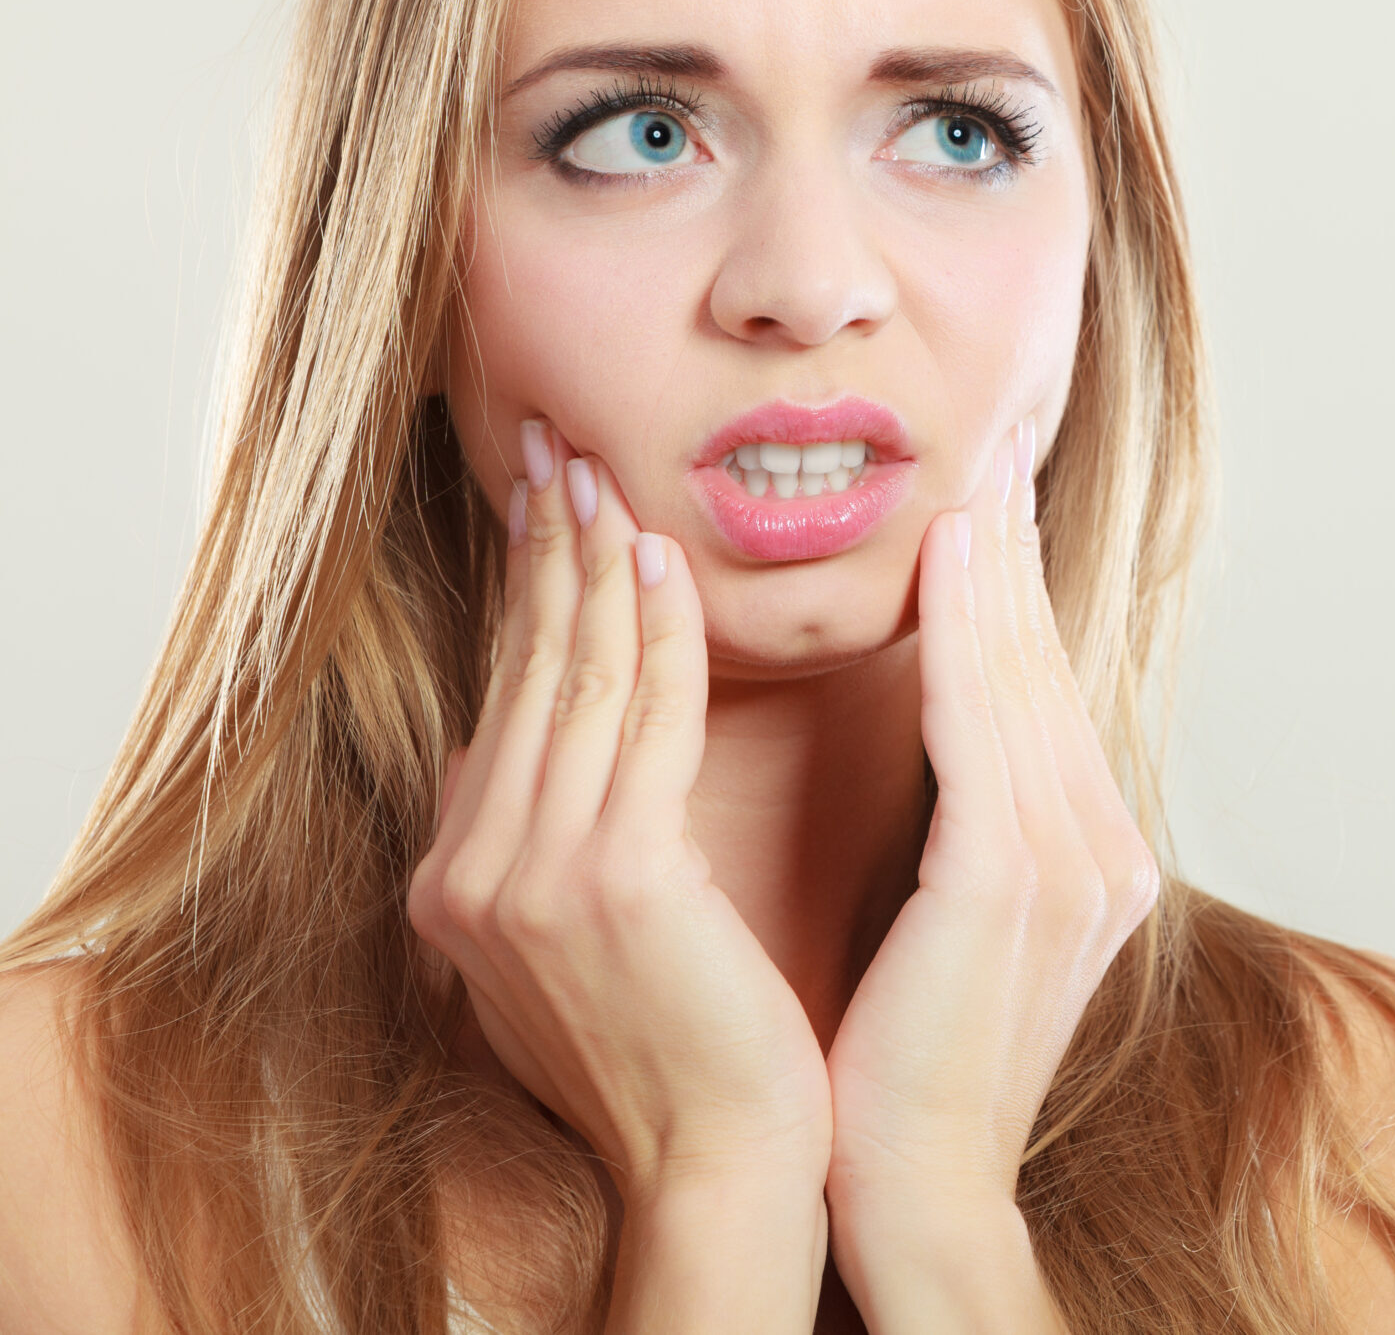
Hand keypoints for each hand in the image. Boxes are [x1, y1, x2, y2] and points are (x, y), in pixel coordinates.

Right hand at [408, 422, 832, 1208]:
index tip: (541, 506)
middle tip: (557, 448)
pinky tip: (662, 559)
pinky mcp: (611, 880)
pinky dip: (652, 632)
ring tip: (602, 475)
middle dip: (542, 550)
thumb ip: (530, 842)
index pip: (502, 699)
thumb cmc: (671, 1044)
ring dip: (591, 565)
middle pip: (522, 672)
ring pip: (573, 680)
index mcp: (461, 878)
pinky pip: (640, 722)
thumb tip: (501, 747)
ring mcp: (529, 876)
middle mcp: (472, 870)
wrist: (719, 1161)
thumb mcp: (565, 941)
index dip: (520, 594)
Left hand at [824, 418, 1157, 1247]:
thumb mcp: (954, 917)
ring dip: (993, 563)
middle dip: (1018, 550)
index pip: (1045, 688)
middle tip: (992, 446)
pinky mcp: (1009, 879)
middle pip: (1047, 661)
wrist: (911, 1183)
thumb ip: (972, 819)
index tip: (988, 502)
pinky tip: (948, 554)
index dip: (1020, 587)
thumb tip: (947, 737)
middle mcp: (1100, 842)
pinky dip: (966, 629)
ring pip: (1021, 674)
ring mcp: (1069, 861)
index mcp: (1088, 850)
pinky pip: (983, 722)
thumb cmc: (908, 1050)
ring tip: (970, 469)